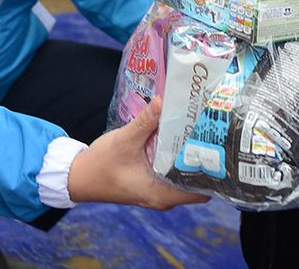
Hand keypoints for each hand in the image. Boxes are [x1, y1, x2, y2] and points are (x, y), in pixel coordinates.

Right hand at [66, 97, 208, 209]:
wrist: (78, 178)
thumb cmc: (100, 165)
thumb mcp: (124, 140)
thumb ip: (145, 122)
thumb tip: (163, 101)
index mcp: (161, 193)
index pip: (202, 190)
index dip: (214, 171)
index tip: (220, 147)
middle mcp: (164, 196)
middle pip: (196, 181)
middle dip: (205, 158)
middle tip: (212, 131)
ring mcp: (158, 190)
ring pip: (184, 175)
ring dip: (190, 156)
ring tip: (200, 129)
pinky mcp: (151, 182)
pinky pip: (172, 171)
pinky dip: (177, 156)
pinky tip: (180, 136)